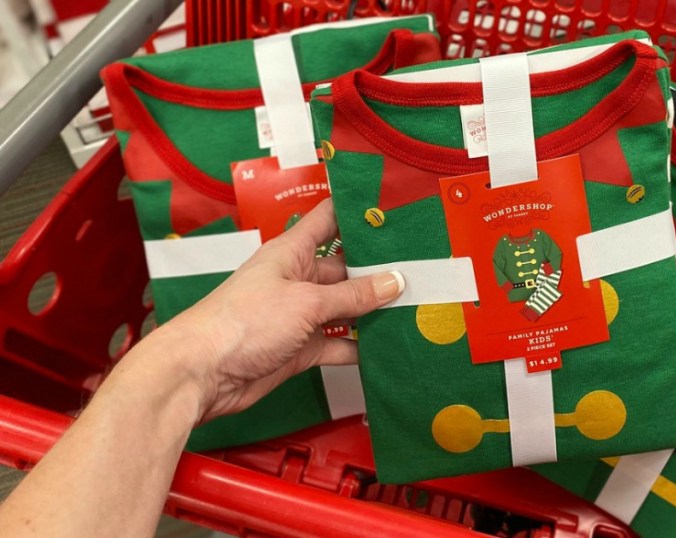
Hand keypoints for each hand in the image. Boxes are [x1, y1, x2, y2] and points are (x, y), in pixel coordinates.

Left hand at [143, 199, 402, 423]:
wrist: (203, 373)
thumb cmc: (242, 321)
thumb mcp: (306, 301)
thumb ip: (353, 296)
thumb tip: (394, 282)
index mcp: (292, 253)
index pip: (329, 220)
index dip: (356, 211)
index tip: (390, 205)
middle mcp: (298, 280)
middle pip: (346, 270)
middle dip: (379, 270)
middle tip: (420, 268)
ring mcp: (300, 316)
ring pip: (346, 309)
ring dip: (374, 312)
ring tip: (415, 308)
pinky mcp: (301, 348)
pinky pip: (338, 345)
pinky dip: (360, 348)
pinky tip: (387, 347)